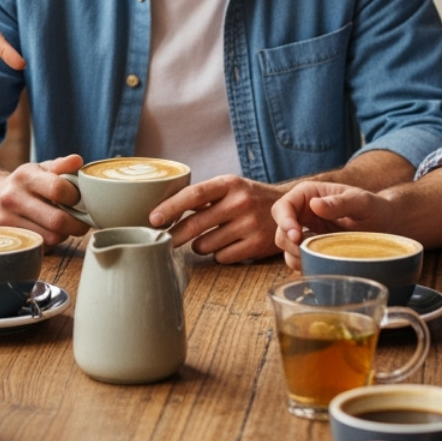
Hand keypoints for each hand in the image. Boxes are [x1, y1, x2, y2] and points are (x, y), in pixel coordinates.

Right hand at [0, 153, 90, 244]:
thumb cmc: (24, 183)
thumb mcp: (40, 168)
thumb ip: (61, 165)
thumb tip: (78, 161)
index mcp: (25, 176)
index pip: (58, 189)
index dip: (76, 197)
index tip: (81, 199)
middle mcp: (13, 198)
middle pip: (56, 220)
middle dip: (77, 223)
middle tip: (84, 221)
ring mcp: (8, 220)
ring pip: (51, 237)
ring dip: (65, 234)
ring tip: (66, 225)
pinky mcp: (9, 238)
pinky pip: (41, 246)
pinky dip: (52, 241)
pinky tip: (50, 231)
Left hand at [149, 175, 285, 263]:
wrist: (288, 209)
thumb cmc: (248, 198)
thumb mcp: (230, 187)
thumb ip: (202, 196)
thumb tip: (162, 212)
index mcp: (229, 183)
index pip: (194, 194)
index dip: (171, 207)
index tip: (153, 219)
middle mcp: (240, 202)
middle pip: (196, 224)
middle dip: (175, 235)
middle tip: (162, 241)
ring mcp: (249, 224)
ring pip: (205, 244)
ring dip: (199, 245)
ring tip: (210, 237)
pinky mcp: (257, 245)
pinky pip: (222, 257)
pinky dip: (218, 254)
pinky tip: (228, 245)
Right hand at [270, 182, 386, 270]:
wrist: (385, 227)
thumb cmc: (374, 209)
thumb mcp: (361, 202)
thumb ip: (340, 202)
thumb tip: (315, 204)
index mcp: (307, 195)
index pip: (282, 207)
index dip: (284, 222)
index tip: (296, 236)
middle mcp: (302, 213)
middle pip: (280, 230)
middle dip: (289, 244)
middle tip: (307, 253)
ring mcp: (306, 232)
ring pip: (286, 249)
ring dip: (297, 258)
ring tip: (318, 260)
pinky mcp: (311, 249)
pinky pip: (298, 261)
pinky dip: (305, 266)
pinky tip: (322, 266)